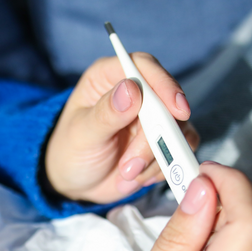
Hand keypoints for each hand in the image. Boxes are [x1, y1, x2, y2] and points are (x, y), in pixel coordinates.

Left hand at [45, 53, 198, 202]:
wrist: (77, 184)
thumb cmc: (72, 152)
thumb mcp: (83, 134)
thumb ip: (106, 113)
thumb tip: (132, 89)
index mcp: (109, 78)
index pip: (143, 66)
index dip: (164, 84)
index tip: (178, 110)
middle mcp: (135, 93)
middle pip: (165, 103)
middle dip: (153, 140)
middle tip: (130, 167)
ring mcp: (152, 118)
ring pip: (176, 130)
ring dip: (155, 159)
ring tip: (126, 174)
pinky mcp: (162, 141)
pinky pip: (180, 150)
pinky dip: (162, 168)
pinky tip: (140, 177)